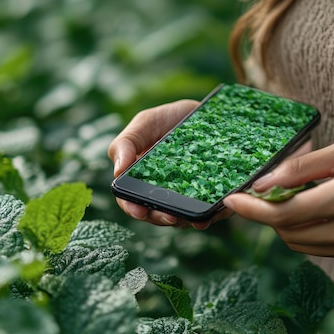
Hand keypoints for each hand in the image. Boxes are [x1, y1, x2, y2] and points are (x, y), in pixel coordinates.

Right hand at [108, 99, 231, 228]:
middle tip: (171, 217)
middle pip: (158, 215)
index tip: (139, 210)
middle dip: (163, 218)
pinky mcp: (211, 196)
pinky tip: (217, 209)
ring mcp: (187, 196)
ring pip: (184, 217)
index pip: (132, 201)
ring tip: (197, 218)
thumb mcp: (144, 123)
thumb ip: (126, 144)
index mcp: (140, 180)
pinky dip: (215, 213)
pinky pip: (212, 210)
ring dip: (188, 220)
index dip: (133, 208)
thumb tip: (116, 172)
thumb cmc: (169, 119)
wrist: (208, 113)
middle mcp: (163, 193)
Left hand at [223, 141, 333, 262]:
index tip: (230, 200)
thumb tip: (262, 183)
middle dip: (265, 214)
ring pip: (296, 243)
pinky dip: (302, 231)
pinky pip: (314, 248)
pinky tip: (311, 213)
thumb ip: (301, 168)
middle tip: (261, 194)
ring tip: (291, 200)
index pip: (284, 214)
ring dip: (282, 224)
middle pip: (286, 231)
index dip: (251, 209)